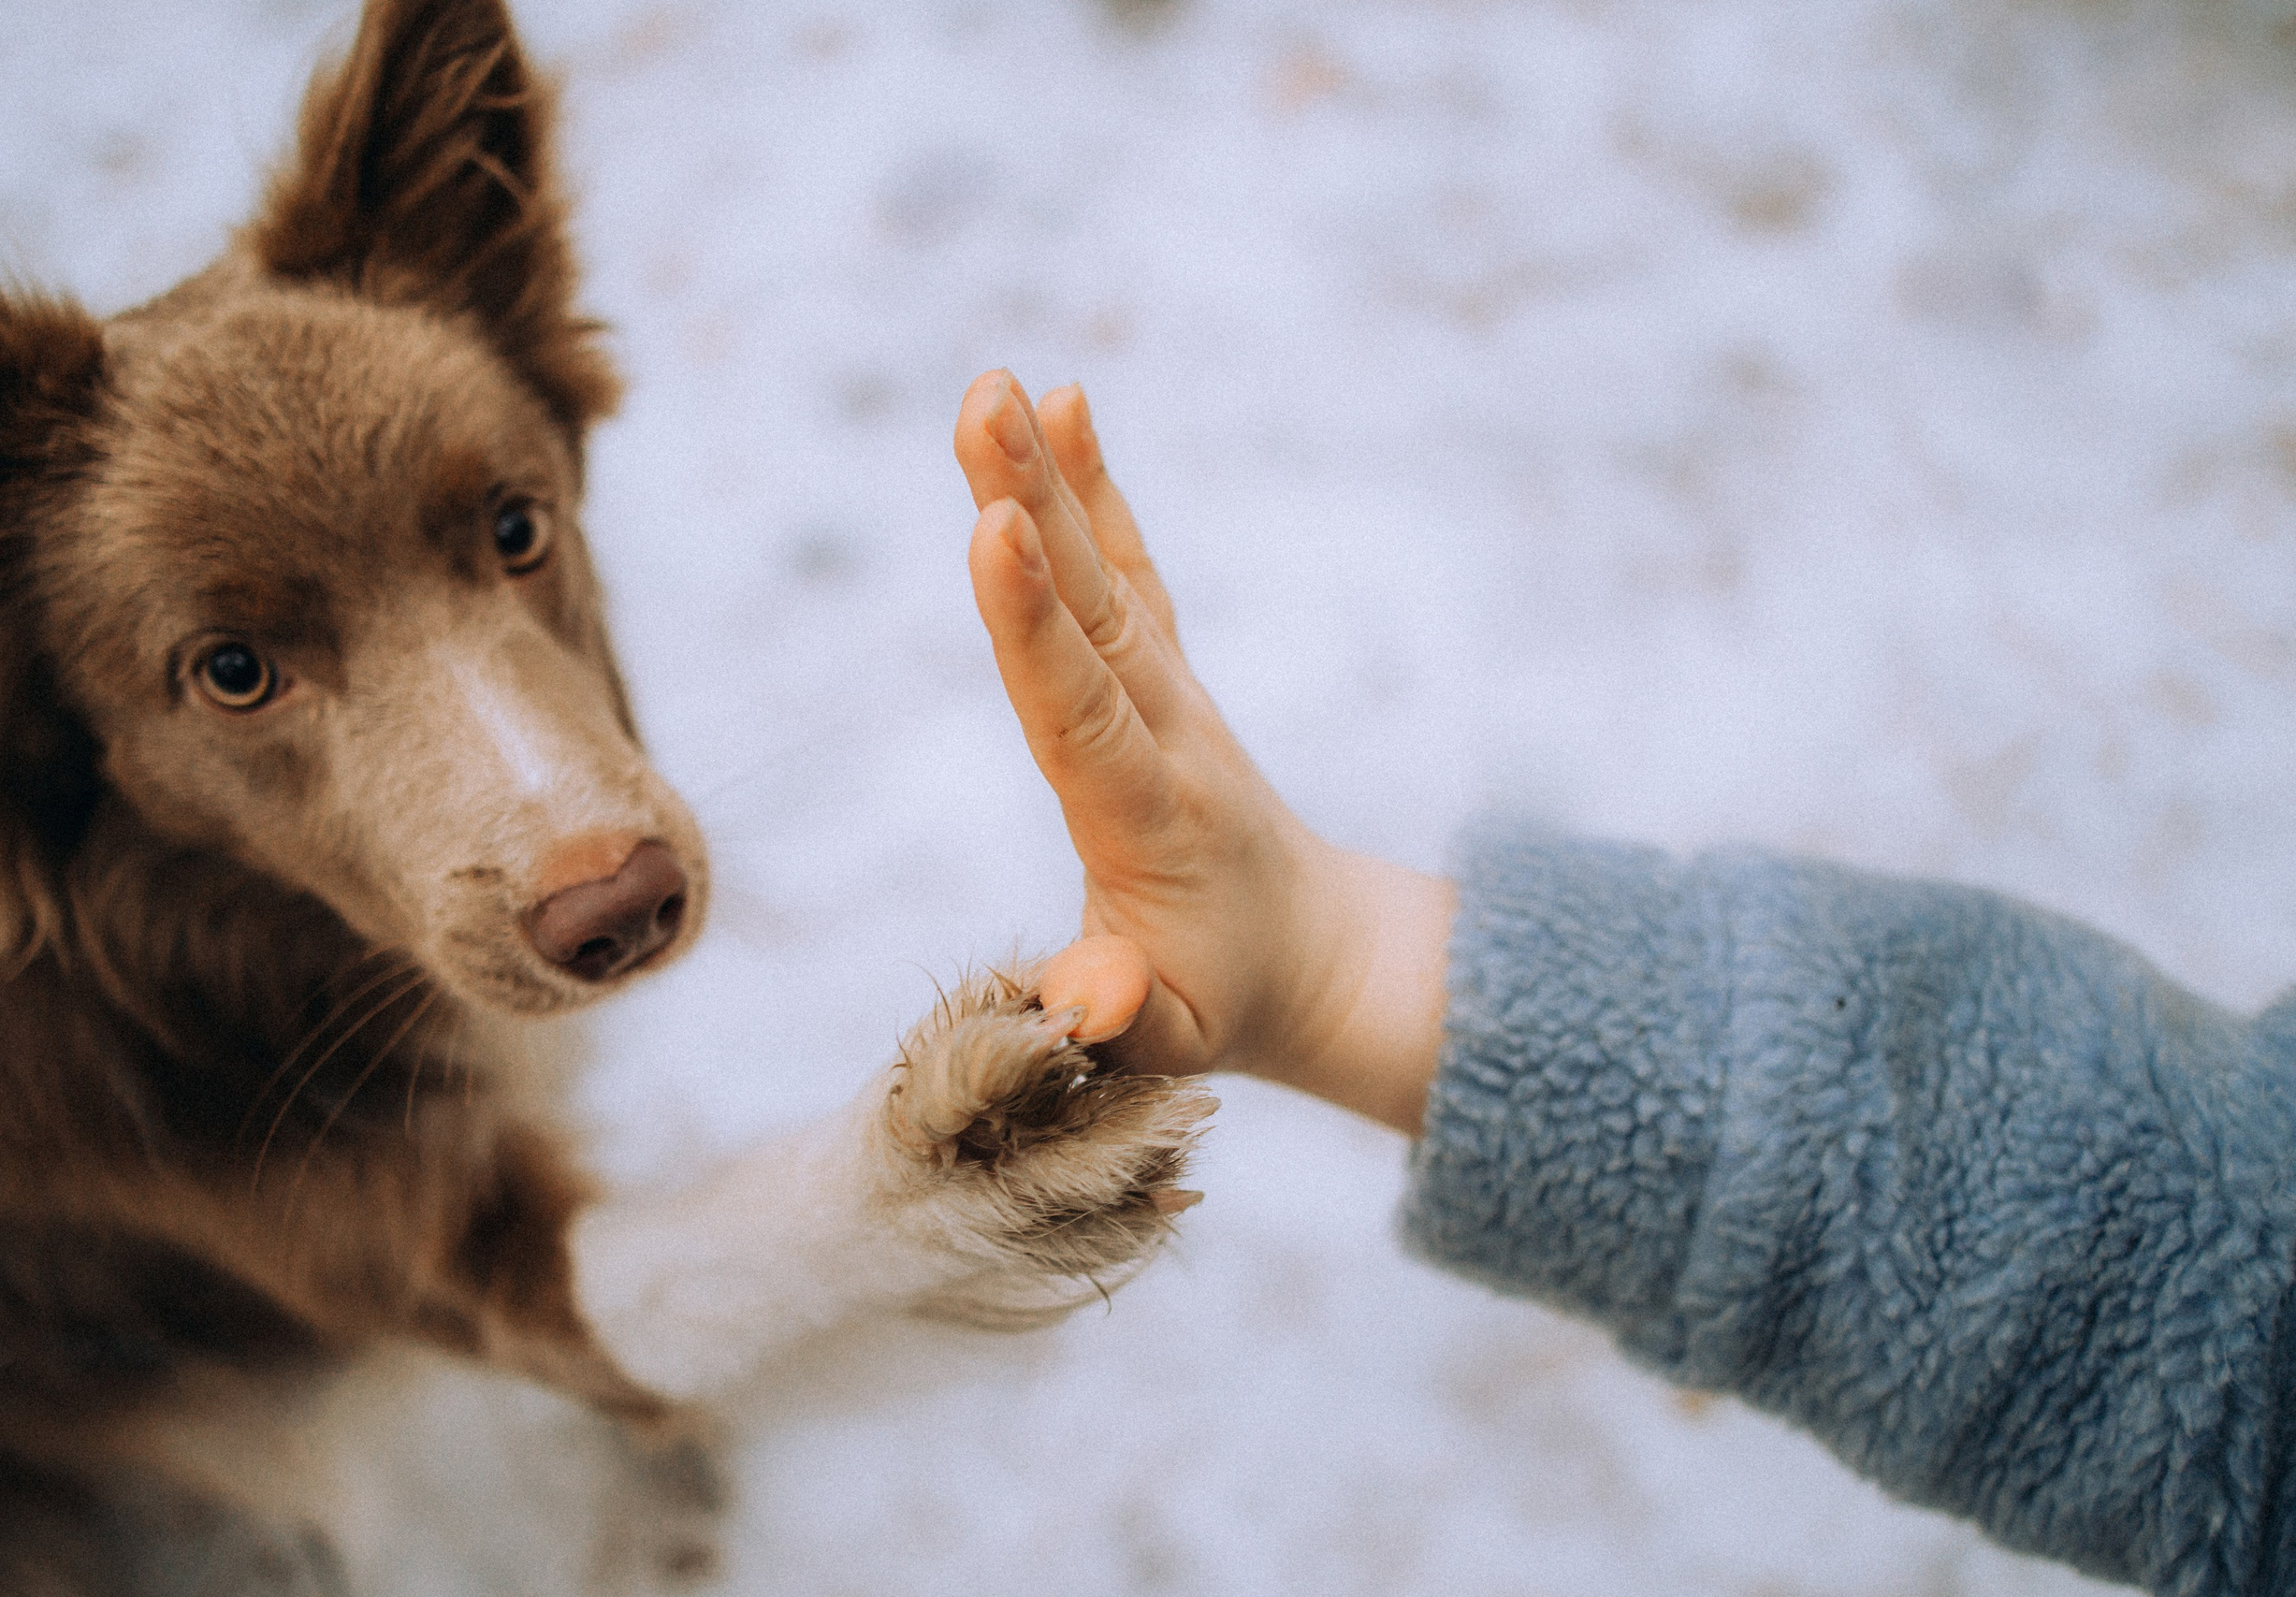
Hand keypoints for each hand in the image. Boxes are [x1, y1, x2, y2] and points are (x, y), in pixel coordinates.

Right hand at [953, 371, 1454, 1134]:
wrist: (1314, 958)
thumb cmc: (1219, 1002)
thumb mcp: (1171, 1044)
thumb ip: (1123, 1019)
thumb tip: (1090, 997)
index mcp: (1149, 819)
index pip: (1083, 711)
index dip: (1034, 623)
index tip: (998, 527)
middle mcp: (1162, 736)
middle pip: (1090, 610)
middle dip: (1037, 505)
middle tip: (986, 402)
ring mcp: (1167, 695)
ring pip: (1104, 574)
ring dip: (1050, 478)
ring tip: (997, 386)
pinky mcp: (1158, 674)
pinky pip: (1127, 571)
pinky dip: (1094, 490)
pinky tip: (1063, 405)